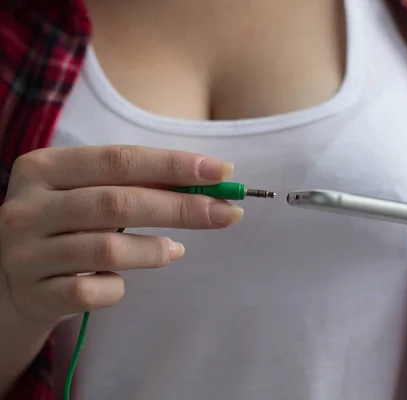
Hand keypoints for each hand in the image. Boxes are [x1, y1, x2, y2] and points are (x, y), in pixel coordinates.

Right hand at [0, 146, 240, 324]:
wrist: (9, 280)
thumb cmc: (65, 226)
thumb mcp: (86, 193)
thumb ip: (136, 184)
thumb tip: (210, 182)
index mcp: (43, 168)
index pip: (119, 159)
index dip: (174, 165)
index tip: (221, 171)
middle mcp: (27, 207)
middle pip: (119, 202)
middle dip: (182, 207)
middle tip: (227, 212)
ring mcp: (26, 254)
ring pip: (108, 248)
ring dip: (155, 249)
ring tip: (176, 250)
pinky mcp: (34, 295)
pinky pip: (94, 291)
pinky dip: (118, 286)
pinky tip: (120, 280)